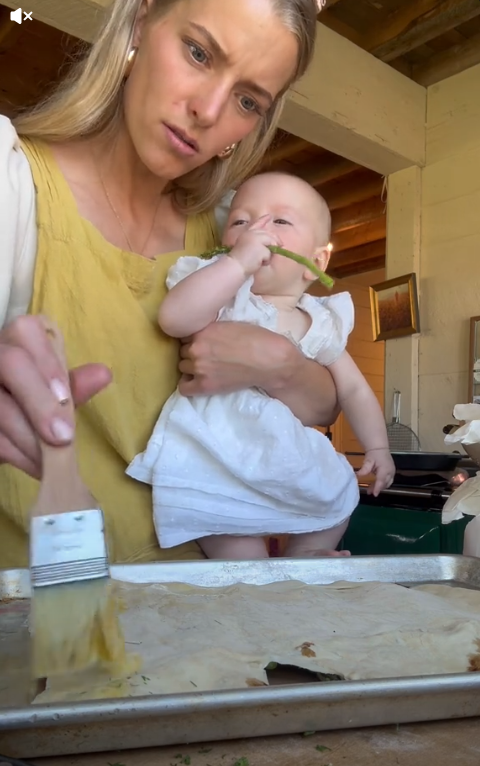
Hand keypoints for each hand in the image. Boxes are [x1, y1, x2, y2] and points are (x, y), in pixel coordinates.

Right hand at [0, 315, 111, 476]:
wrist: (4, 423)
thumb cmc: (30, 401)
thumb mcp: (52, 391)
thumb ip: (72, 384)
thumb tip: (103, 374)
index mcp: (18, 338)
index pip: (28, 330)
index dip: (48, 364)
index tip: (66, 398)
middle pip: (11, 363)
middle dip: (40, 404)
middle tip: (63, 439)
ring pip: (1, 407)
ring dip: (30, 440)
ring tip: (53, 461)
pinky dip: (15, 453)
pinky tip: (34, 465)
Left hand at [178, 321, 292, 396]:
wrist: (268, 360)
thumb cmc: (255, 338)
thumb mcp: (228, 325)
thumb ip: (211, 330)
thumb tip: (202, 335)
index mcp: (202, 331)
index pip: (184, 335)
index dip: (193, 340)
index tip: (201, 344)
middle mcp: (196, 348)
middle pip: (182, 352)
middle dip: (192, 353)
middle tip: (206, 357)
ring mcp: (199, 367)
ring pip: (182, 367)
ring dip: (191, 367)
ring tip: (205, 369)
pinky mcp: (205, 385)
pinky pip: (184, 387)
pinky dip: (188, 384)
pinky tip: (197, 382)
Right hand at [230, 215, 280, 276]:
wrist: (234, 266)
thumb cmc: (238, 261)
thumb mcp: (246, 248)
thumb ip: (255, 243)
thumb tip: (269, 244)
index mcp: (246, 234)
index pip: (256, 224)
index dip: (263, 220)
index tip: (269, 216)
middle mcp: (251, 234)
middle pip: (269, 234)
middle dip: (275, 240)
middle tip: (280, 245)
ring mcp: (256, 239)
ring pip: (271, 243)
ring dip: (269, 253)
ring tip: (260, 260)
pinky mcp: (260, 247)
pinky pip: (269, 254)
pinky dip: (266, 260)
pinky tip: (258, 263)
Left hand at [357, 448, 394, 496]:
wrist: (379, 448)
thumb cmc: (374, 454)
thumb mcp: (368, 460)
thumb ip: (365, 468)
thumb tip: (358, 475)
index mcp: (385, 469)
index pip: (381, 480)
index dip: (377, 488)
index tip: (374, 494)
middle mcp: (390, 472)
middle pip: (384, 484)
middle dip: (378, 488)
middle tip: (369, 492)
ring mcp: (392, 473)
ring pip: (386, 483)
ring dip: (379, 487)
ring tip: (370, 490)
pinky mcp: (391, 473)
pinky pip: (387, 481)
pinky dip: (381, 484)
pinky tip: (374, 485)